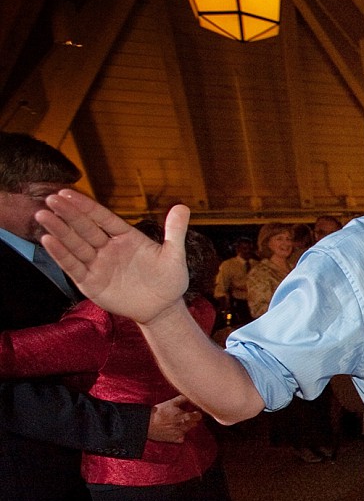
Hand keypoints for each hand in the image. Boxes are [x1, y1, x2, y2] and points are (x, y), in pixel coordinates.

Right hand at [38, 192, 189, 324]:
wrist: (163, 309)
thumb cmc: (169, 281)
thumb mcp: (174, 255)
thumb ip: (175, 231)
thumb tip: (183, 207)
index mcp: (126, 237)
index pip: (102, 217)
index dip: (85, 206)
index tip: (67, 192)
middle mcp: (108, 248)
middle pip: (85, 228)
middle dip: (68, 214)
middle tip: (51, 199)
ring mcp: (98, 265)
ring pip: (75, 244)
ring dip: (59, 231)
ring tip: (43, 216)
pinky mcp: (91, 283)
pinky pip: (74, 266)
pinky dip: (61, 254)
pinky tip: (48, 240)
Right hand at [147, 395, 201, 443]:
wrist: (148, 423)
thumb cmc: (159, 412)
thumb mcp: (171, 402)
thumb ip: (182, 399)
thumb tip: (189, 396)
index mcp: (186, 417)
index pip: (199, 416)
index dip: (196, 414)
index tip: (192, 412)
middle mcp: (185, 426)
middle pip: (194, 424)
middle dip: (191, 420)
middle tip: (183, 417)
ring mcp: (181, 433)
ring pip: (188, 430)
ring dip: (185, 427)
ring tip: (176, 423)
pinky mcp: (175, 439)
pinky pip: (182, 438)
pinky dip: (180, 435)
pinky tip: (174, 431)